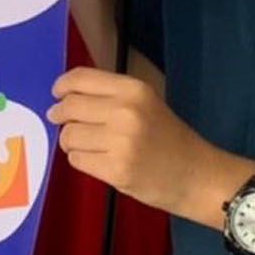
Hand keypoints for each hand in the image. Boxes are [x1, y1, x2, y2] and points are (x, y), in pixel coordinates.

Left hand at [49, 67, 241, 220]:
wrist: (197, 176)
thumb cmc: (169, 138)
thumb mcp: (145, 104)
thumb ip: (109, 97)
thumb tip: (64, 97)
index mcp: (134, 90)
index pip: (81, 78)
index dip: (62, 85)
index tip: (58, 94)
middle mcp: (125, 111)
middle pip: (69, 106)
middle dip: (60, 115)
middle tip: (62, 122)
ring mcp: (120, 142)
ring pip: (69, 135)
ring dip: (71, 142)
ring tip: (88, 145)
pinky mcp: (116, 171)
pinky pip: (77, 160)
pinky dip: (81, 160)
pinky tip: (97, 161)